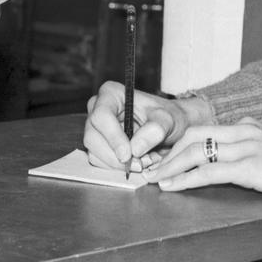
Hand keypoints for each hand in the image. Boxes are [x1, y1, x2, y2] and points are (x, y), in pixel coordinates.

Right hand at [83, 81, 212, 171]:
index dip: (113, 137)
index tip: (128, 154)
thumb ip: (155, 130)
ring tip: (144, 162)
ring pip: (94, 153)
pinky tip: (137, 163)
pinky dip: (118, 168)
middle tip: (140, 165)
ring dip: (118, 165)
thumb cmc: (167, 117)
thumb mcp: (168, 120)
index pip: (101, 116)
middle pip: (92, 137)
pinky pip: (100, 162)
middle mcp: (98, 108)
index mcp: (111, 94)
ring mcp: (96, 128)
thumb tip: (135, 148)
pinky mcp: (98, 145)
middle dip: (115, 156)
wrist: (169, 127)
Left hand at [141, 119, 261, 201]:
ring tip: (152, 179)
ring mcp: (247, 147)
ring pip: (196, 151)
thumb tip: (238, 157)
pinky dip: (185, 178)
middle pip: (193, 135)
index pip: (205, 129)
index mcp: (250, 126)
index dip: (179, 143)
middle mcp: (245, 131)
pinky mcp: (251, 167)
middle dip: (167, 152)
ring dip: (169, 166)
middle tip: (148, 168)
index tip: (162, 156)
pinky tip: (171, 186)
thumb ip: (256, 148)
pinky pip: (209, 171)